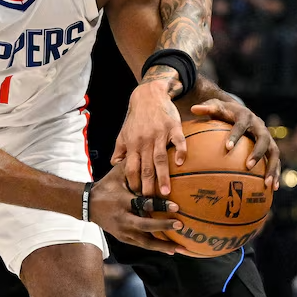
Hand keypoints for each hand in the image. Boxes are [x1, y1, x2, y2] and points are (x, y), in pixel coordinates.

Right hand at [90, 163, 191, 255]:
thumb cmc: (106, 186)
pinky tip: (170, 249)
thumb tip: (151, 153)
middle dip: (163, 227)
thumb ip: (133, 166)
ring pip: (145, 242)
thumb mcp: (117, 174)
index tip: (177, 207)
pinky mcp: (124, 238)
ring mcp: (123, 231)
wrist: (88, 205)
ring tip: (180, 248)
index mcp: (123, 202)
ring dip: (163, 246)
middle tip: (180, 225)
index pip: (143, 204)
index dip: (160, 206)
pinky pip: (142, 244)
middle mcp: (123, 219)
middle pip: (145, 227)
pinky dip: (156, 247)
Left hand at [112, 81, 185, 195]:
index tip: (136, 198)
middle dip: (148, 186)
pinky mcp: (173, 127)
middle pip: (145, 167)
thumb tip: (115, 165)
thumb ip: (120, 149)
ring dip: (163, 176)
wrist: (149, 94)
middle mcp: (144, 141)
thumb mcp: (124, 133)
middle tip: (151, 202)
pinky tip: (181, 164)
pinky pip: (178, 141)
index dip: (133, 183)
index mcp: (132, 144)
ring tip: (166, 192)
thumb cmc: (136, 117)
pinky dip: (180, 152)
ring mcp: (159, 134)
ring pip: (160, 158)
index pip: (130, 169)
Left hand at [189, 99, 280, 190]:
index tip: (227, 148)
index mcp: (245, 116)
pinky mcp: (271, 147)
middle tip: (248, 166)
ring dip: (272, 168)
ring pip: (274, 152)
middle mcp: (260, 126)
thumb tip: (193, 109)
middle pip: (264, 139)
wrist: (240, 111)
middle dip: (257, 153)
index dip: (235, 135)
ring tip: (267, 184)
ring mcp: (268, 137)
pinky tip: (272, 189)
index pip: (241, 125)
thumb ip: (206, 108)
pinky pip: (275, 161)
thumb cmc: (224, 111)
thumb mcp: (215, 106)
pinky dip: (275, 174)